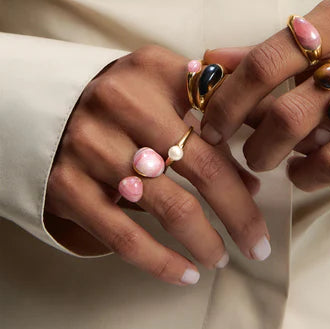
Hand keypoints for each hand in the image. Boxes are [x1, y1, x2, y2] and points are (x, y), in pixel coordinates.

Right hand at [44, 45, 269, 285]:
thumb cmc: (121, 96)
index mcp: (153, 72)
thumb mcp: (161, 80)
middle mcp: (121, 104)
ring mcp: (92, 146)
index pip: (217, 117)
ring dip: (203, 240)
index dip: (247, 156)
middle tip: (259, 242)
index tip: (267, 191)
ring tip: (221, 257)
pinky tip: (185, 274)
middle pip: (200, 166)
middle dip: (238, 212)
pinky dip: (160, 261)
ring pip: (167, 205)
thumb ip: (209, 113)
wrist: (45, 105)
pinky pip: (123, 235)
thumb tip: (250, 179)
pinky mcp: (68, 185)